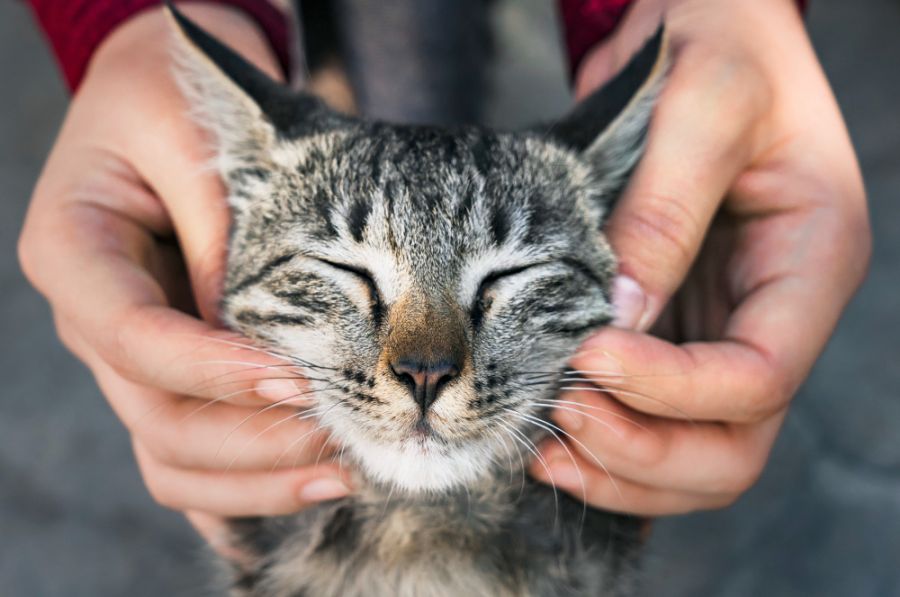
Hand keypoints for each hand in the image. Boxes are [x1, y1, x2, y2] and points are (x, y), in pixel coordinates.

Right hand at [18, 5, 349, 548]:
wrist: (165, 100)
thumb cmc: (176, 100)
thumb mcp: (197, 133)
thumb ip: (224, 230)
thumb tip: (266, 337)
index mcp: (75, 253)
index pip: (133, 338)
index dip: (215, 371)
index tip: (301, 380)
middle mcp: (94, 319)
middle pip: (158, 418)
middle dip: (256, 440)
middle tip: (347, 435)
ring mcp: (131, 358)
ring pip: (172, 457)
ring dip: (258, 479)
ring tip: (347, 472)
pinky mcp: (170, 373)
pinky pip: (189, 456)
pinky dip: (239, 488)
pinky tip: (300, 497)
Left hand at [532, 0, 869, 513]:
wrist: (703, 25)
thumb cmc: (721, 43)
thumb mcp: (703, 103)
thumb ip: (666, 209)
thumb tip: (619, 315)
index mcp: (811, 262)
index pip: (760, 375)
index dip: (672, 389)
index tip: (587, 354)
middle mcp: (774, 312)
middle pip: (734, 443)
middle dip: (646, 450)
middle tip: (560, 417)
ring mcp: (724, 328)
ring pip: (695, 450)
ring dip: (621, 465)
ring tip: (542, 445)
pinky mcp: (675, 327)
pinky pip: (654, 418)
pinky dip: (605, 443)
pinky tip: (549, 435)